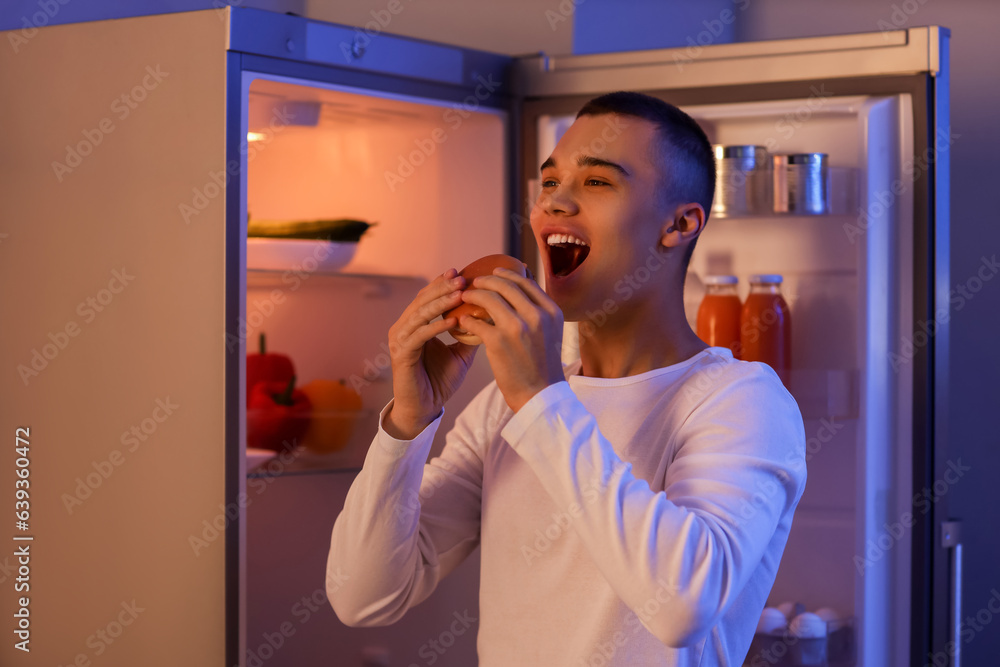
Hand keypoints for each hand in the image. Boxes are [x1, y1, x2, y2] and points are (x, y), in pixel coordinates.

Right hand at [384, 269, 478, 439]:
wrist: (424, 408)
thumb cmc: (440, 381)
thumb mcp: (460, 353)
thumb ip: (470, 334)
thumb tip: (490, 316)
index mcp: (415, 325)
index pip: (427, 297)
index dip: (442, 284)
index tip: (461, 272)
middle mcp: (403, 328)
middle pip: (422, 300)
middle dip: (442, 288)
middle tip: (461, 278)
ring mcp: (400, 340)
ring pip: (420, 313)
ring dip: (440, 302)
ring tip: (460, 293)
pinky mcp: (401, 354)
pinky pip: (420, 335)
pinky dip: (436, 326)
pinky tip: (453, 320)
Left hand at [458, 267, 564, 411]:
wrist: (539, 395)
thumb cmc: (542, 365)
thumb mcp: (550, 332)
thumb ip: (539, 311)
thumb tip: (522, 289)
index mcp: (550, 311)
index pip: (525, 282)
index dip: (507, 274)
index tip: (494, 272)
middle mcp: (536, 315)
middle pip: (505, 285)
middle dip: (486, 280)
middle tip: (474, 282)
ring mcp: (516, 327)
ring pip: (488, 298)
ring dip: (472, 295)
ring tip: (464, 297)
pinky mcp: (497, 341)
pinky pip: (475, 321)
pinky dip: (466, 319)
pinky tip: (463, 321)